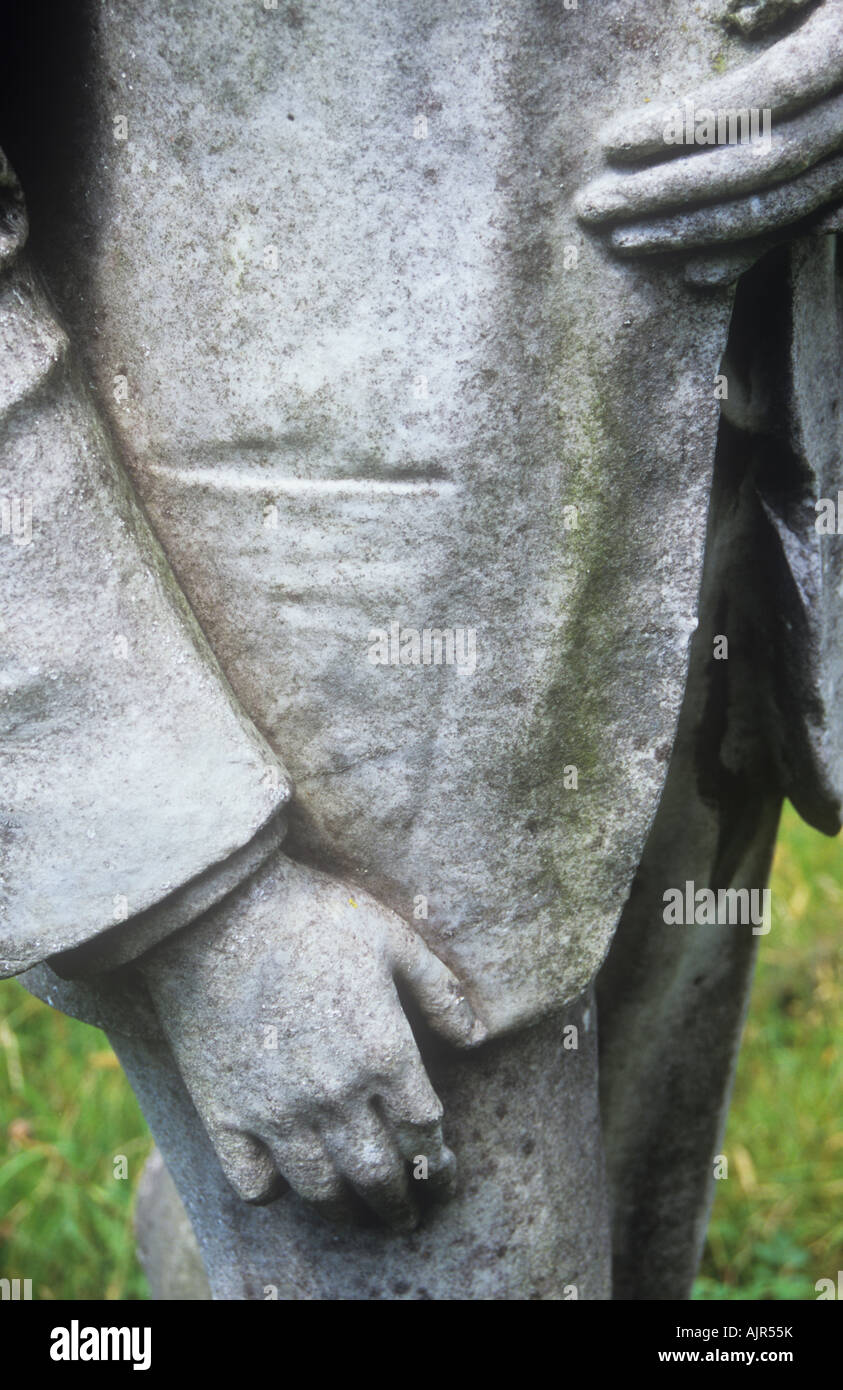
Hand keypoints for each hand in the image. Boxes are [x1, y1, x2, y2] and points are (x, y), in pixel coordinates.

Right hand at [136, 849, 485, 1229]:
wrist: (214, 910)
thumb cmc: (311, 914)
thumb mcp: (392, 936)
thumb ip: (441, 990)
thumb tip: (477, 1036)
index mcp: (385, 1055)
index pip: (425, 1135)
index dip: (438, 1164)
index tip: (442, 1173)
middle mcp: (336, 1097)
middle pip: (379, 1176)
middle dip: (399, 1204)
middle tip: (406, 1215)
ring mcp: (278, 1113)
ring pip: (322, 1190)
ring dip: (346, 1210)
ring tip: (355, 1213)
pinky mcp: (225, 1115)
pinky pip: (254, 1183)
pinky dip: (274, 1192)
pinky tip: (285, 1181)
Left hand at [576, 0, 842, 257]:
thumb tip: (735, 13)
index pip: (759, 96)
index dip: (684, 124)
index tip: (611, 140)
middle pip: (758, 166)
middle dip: (668, 193)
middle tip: (593, 205)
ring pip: (776, 209)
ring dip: (692, 232)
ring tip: (622, 241)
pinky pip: (800, 230)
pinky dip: (746, 255)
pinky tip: (691, 275)